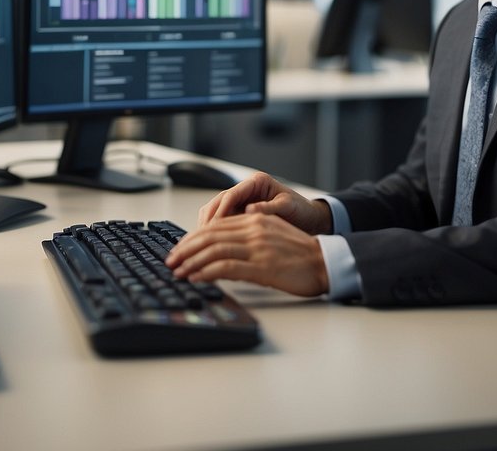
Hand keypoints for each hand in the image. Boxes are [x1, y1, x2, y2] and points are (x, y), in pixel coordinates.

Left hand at [166, 213, 329, 296]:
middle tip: (171, 260)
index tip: (180, 248)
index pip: (215, 225)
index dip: (193, 237)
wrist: (325, 262)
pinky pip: (226, 267)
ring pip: (214, 250)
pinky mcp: (262, 266)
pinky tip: (196, 277)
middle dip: (186, 248)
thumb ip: (248, 237)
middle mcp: (254, 229)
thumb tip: (223, 250)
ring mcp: (257, 247)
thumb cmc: (301, 254)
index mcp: (256, 220)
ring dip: (191, 261)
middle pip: (210, 235)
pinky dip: (207, 272)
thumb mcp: (271, 235)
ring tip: (178, 271)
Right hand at [198, 171, 332, 234]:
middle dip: (209, 220)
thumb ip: (269, 208)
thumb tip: (249, 210)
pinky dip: (216, 232)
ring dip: (209, 227)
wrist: (311, 220)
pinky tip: (213, 245)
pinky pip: (223, 221)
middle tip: (202, 238)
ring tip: (204, 243)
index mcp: (257, 182)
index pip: (231, 195)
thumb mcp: (288, 208)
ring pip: (216, 212)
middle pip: (218, 202)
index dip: (220, 211)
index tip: (214, 227)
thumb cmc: (302, 211)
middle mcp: (246, 190)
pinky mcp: (241, 213)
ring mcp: (242, 202)